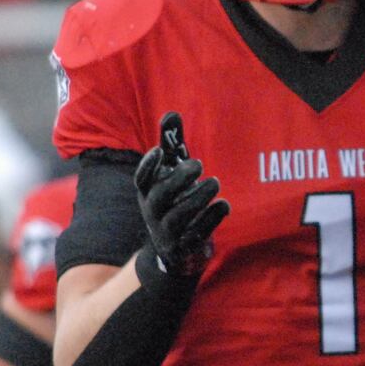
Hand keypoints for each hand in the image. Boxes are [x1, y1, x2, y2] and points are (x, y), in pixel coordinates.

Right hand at [134, 112, 229, 277]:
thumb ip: (171, 145)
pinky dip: (211, 219)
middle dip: (177, 179)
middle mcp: (154, 214)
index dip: (148, 167)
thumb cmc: (174, 201)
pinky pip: (197, 235)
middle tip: (198, 164)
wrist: (176, 251)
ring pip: (178, 218)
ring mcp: (169, 233)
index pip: (141, 180)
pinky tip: (224, 205)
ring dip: (197, 198)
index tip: (159, 151)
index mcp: (148, 194)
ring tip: (215, 182)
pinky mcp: (186, 248)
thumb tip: (171, 114)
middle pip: (158, 198)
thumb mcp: (172, 174)